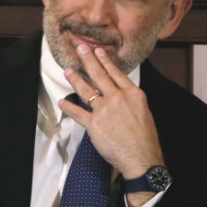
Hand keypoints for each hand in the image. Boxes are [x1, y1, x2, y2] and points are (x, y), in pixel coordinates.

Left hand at [60, 44, 165, 206]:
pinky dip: (68, 106)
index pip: (116, 73)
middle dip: (88, 60)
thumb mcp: (143, 111)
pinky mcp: (94, 124)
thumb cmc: (145, 138)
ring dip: (75, 79)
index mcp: (133, 94)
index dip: (105, 61)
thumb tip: (120, 94)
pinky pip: (77, 112)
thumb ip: (130, 100)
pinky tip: (62, 101)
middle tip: (79, 49)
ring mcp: (105, 110)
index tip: (98, 51)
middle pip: (99, 76)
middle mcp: (118, 98)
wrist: (141, 157)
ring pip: (86, 90)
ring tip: (68, 70)